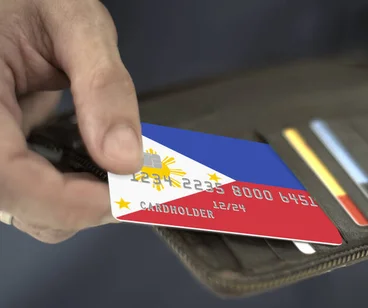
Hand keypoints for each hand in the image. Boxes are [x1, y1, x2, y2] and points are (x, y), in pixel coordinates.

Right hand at [0, 0, 141, 242]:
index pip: (5, 175)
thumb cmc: (35, 0)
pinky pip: (30, 184)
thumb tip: (127, 159)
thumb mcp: (77, 24)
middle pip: (15, 202)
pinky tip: (98, 164)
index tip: (123, 199)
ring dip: (76, 201)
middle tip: (135, 187)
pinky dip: (69, 187)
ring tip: (120, 174)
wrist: (16, 0)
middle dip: (80, 206)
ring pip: (23, 203)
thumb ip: (103, 87)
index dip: (64, 201)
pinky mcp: (3, 147)